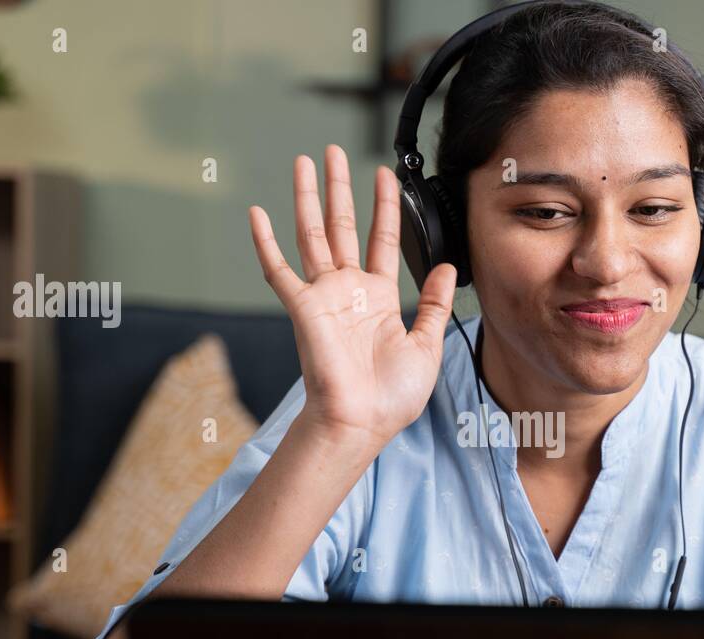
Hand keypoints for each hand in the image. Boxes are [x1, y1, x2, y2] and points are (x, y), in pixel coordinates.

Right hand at [249, 144, 457, 448]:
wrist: (362, 422)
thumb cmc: (392, 396)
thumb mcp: (428, 345)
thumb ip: (436, 305)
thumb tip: (448, 267)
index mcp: (380, 299)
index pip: (383, 240)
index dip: (385, 207)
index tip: (386, 175)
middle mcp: (349, 291)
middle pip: (342, 226)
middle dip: (339, 187)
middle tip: (333, 151)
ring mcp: (324, 296)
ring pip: (312, 235)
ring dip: (307, 198)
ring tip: (303, 161)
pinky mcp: (302, 308)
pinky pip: (278, 270)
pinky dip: (265, 242)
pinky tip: (256, 213)